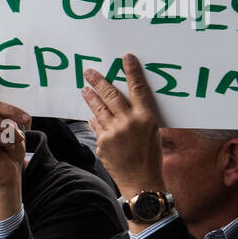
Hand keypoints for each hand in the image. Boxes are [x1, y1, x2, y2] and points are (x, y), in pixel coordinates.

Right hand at [0, 67, 29, 222]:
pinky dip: (9, 139)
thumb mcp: (9, 130)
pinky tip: (10, 147)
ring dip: (12, 130)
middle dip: (12, 111)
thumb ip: (5, 116)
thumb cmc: (8, 153)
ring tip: (16, 141)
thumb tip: (9, 106)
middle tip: (27, 119)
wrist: (7, 176)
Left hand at [81, 53, 164, 200]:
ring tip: (84, 88)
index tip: (125, 57)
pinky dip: (94, 119)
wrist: (141, 181)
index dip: (131, 71)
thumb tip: (125, 103)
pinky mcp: (101, 143)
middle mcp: (127, 122)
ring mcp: (112, 133)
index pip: (138, 88)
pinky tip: (91, 114)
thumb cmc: (151, 156)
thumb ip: (139, 116)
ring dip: (90, 97)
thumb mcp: (153, 132)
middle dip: (99, 81)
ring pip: (98, 108)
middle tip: (89, 71)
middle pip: (111, 95)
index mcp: (145, 118)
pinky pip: (96, 126)